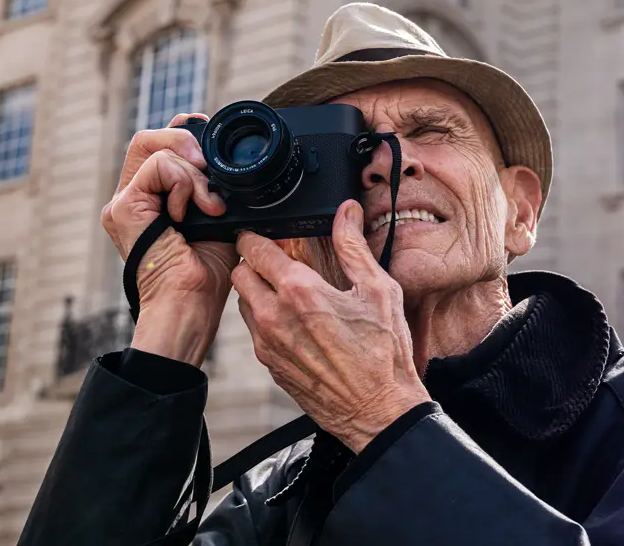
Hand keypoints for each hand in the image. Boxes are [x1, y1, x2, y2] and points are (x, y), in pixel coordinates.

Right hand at [101, 113, 235, 367]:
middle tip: (211, 169)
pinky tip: (191, 212)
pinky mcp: (123, 207)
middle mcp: (132, 197)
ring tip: (208, 203)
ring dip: (191, 169)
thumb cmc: (205, 272)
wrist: (191, 302)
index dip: (185, 132)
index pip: (158, 145)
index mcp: (151, 198)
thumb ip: (213, 186)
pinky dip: (183, 183)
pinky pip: (157, 168)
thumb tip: (227, 162)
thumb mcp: (217, 216)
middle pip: (150, 138)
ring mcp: (123, 202)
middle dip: (187, 141)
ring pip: (152, 146)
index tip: (213, 146)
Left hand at [232, 200, 431, 452]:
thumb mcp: (378, 290)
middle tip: (277, 263)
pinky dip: (266, 321)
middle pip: (239, 274)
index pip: (254, 249)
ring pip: (243, 304)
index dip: (257, 236)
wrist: (379, 412)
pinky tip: (295, 324)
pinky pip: (255, 333)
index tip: (267, 236)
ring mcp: (268, 345)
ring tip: (288, 294)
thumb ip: (354, 247)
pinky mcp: (270, 366)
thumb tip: (346, 212)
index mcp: (299, 291)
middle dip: (253, 263)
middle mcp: (274, 316)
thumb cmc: (384, 354)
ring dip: (258, 293)